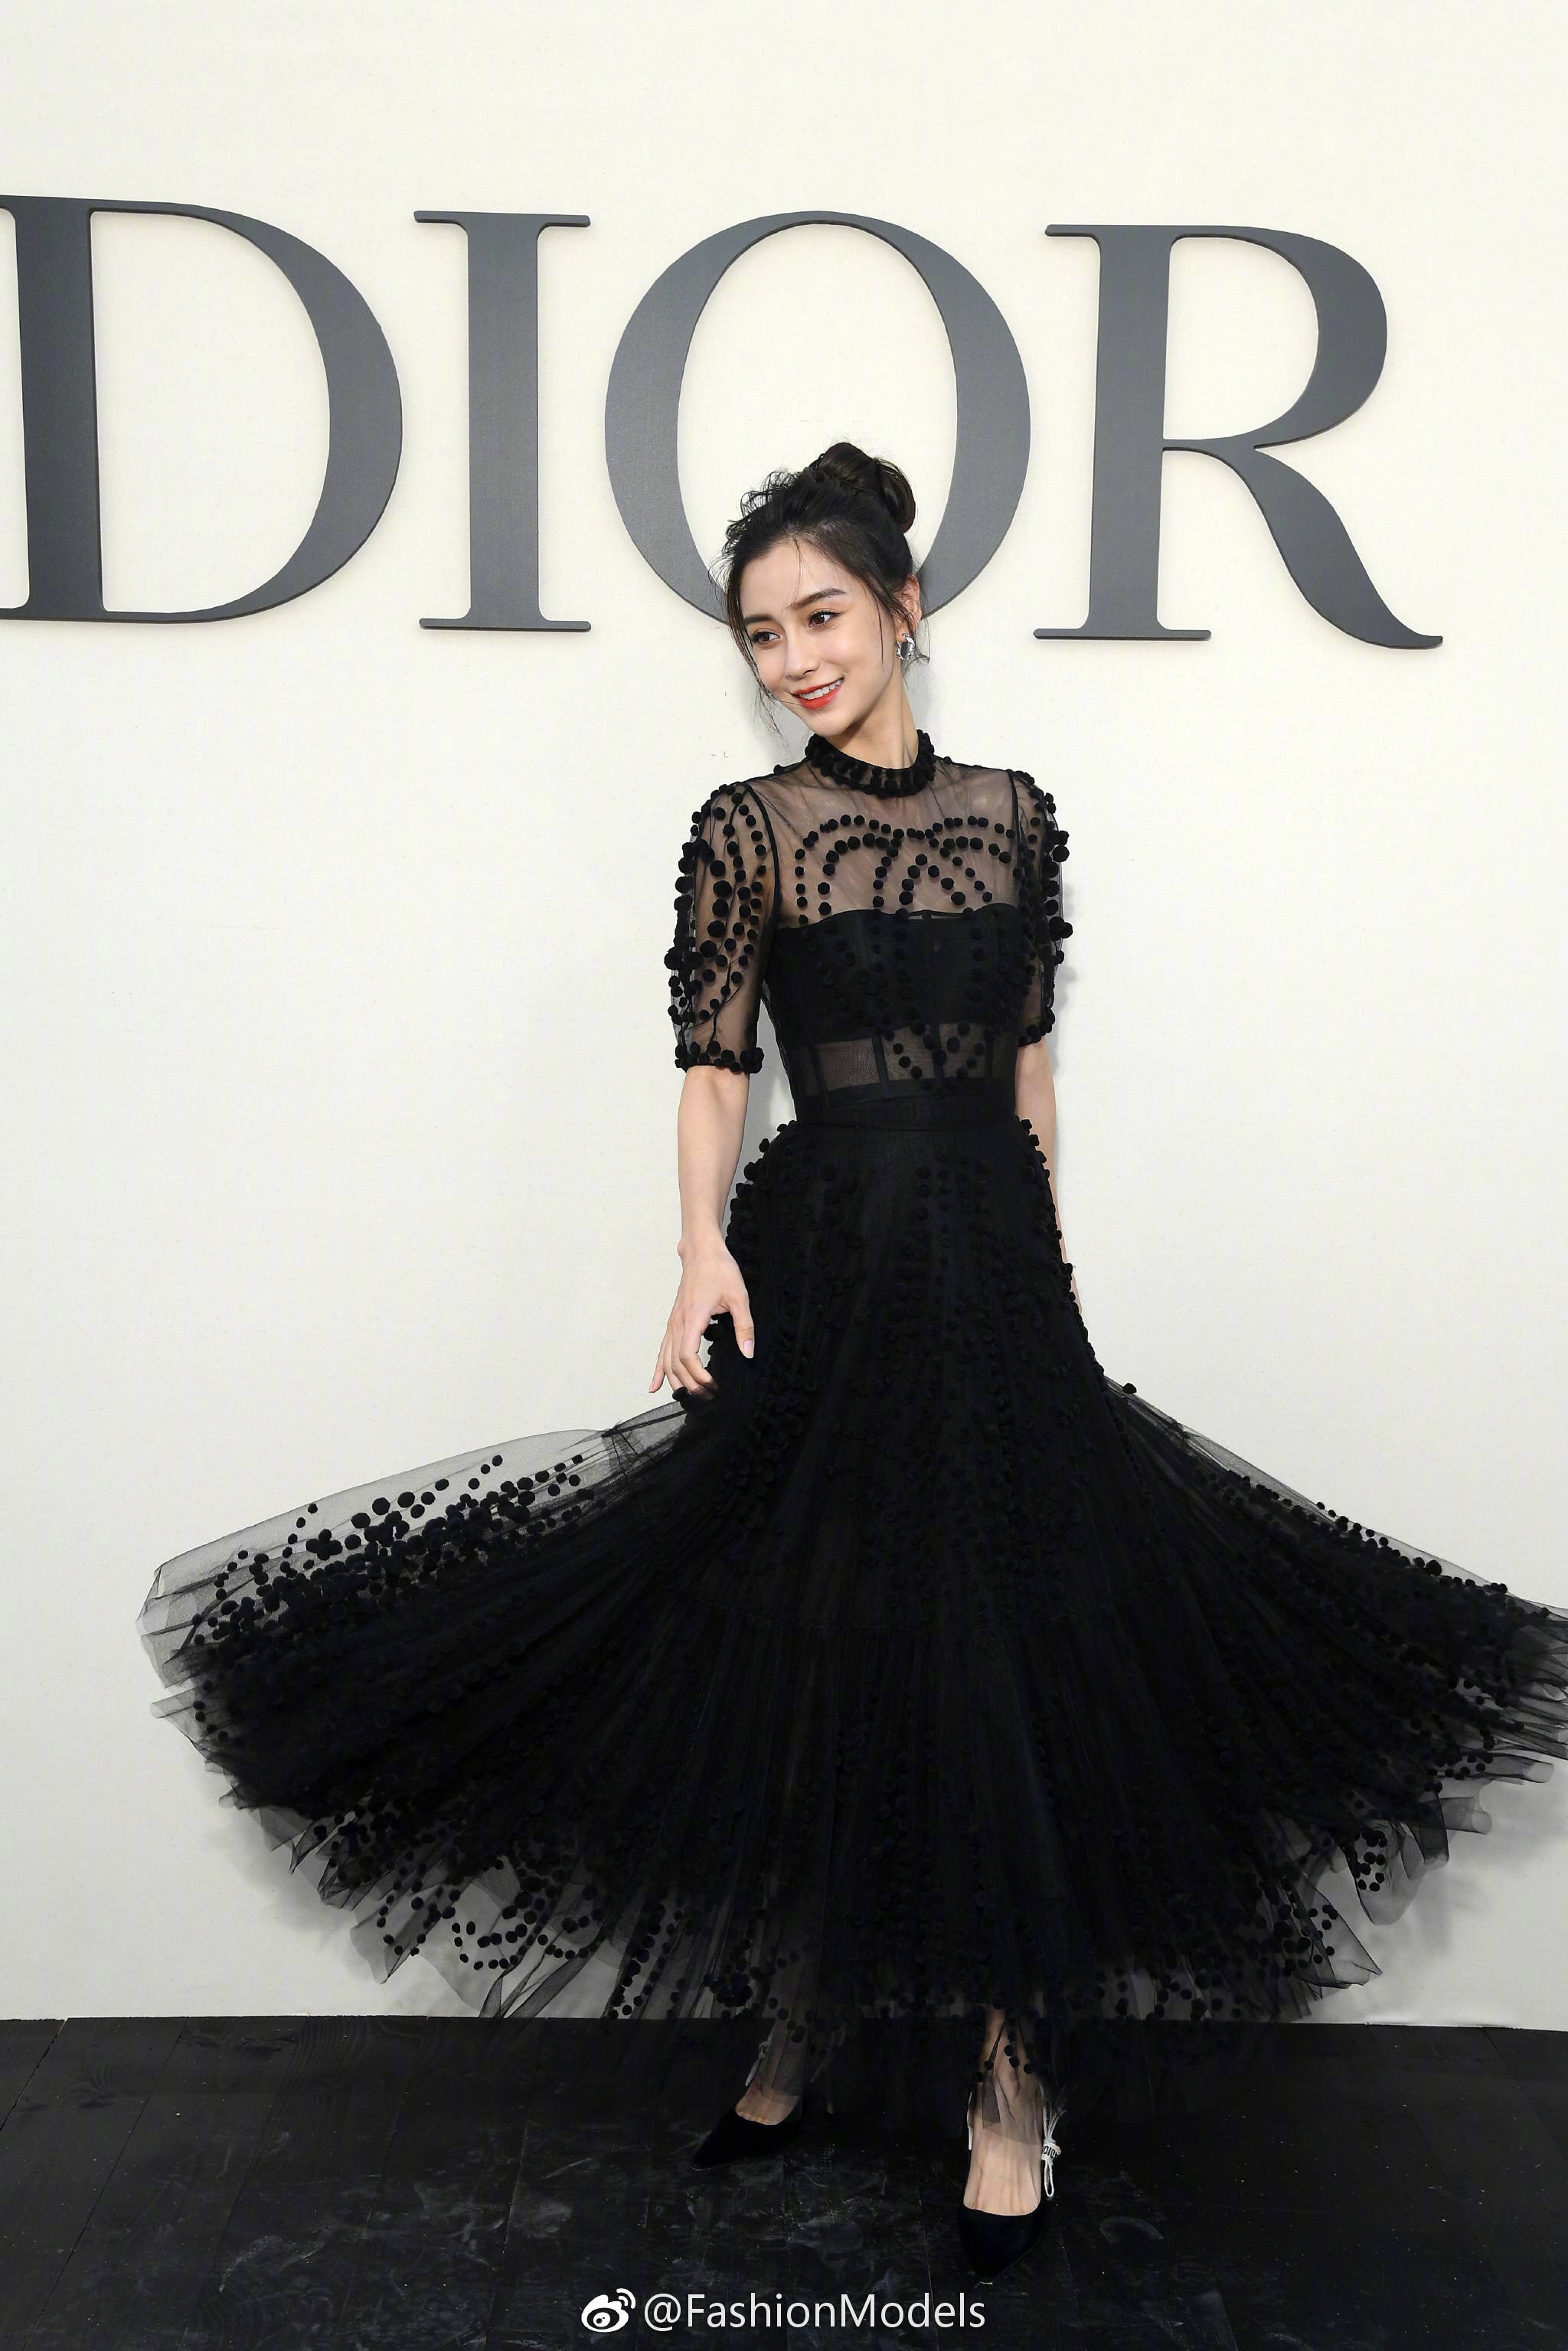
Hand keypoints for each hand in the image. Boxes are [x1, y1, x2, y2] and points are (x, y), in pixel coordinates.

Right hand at [650, 1239, 755, 1396]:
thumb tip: (748, 1353)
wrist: (702, 1251)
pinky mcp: (673, 1322)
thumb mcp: (739, 1296)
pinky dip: (658, 1369)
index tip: (713, 1386)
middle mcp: (678, 1323)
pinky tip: (654, 1385)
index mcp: (693, 1318)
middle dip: (689, 1384)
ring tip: (688, 1397)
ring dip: (675, 1381)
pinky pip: (662, 1350)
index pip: (687, 1356)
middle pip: (675, 1363)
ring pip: (666, 1359)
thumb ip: (744, 1326)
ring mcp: (673, 1323)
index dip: (697, 1375)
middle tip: (708, 1397)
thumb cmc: (720, 1270)